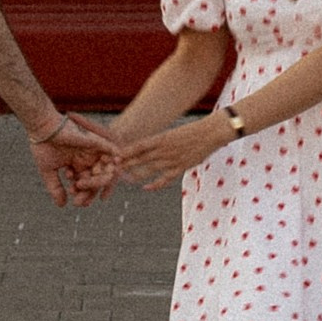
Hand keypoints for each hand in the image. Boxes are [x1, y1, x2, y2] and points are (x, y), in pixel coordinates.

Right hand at [27, 111, 120, 205]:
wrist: (42, 128)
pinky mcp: (95, 141)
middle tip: (80, 201)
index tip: (77, 203)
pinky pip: (110, 150)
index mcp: (76, 165)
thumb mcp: (48, 171)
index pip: (84, 183)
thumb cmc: (44, 146)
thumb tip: (62, 205)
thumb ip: (55, 188)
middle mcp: (86, 158)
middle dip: (89, 191)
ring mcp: (91, 150)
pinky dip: (113, 158)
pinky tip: (112, 171)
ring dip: (101, 180)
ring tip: (93, 191)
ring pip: (103, 169)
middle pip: (94, 178)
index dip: (83, 194)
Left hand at [114, 112, 235, 190]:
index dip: (126, 152)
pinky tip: (145, 188)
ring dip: (136, 174)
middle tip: (111, 169)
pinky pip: (165, 178)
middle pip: (140, 158)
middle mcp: (164, 149)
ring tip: (123, 179)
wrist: (210, 133)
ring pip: (149, 169)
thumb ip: (160, 142)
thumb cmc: (192, 132)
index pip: (139, 146)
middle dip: (125, 163)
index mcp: (161, 138)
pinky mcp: (181, 167)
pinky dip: (155, 184)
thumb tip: (148, 147)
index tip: (113, 155)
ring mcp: (172, 159)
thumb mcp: (173, 134)